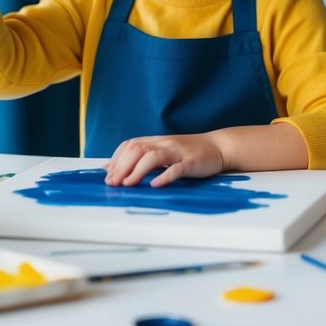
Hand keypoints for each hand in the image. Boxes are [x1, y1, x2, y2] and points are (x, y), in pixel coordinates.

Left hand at [104, 134, 224, 186]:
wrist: (219, 146)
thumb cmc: (189, 152)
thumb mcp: (166, 150)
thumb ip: (146, 156)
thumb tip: (121, 169)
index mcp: (157, 141)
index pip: (130, 145)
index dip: (116, 159)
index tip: (106, 175)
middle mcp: (165, 144)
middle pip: (138, 149)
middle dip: (122, 166)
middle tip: (113, 183)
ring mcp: (178, 152)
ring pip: (153, 157)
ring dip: (137, 171)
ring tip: (127, 184)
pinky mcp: (191, 162)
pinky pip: (176, 168)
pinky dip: (165, 176)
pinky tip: (155, 185)